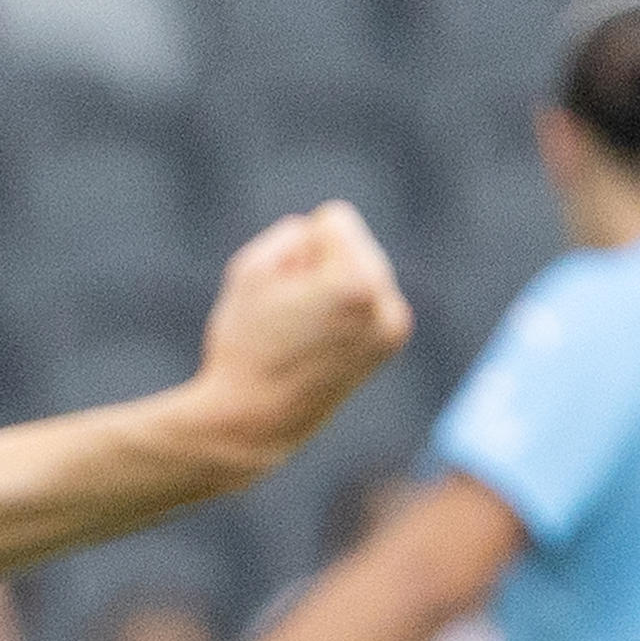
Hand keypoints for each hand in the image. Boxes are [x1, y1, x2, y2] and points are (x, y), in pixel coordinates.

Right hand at [188, 201, 411, 469]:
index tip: (283, 290)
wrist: (258, 420)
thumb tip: (325, 235)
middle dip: (320, 264)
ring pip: (361, 266)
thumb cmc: (246, 345)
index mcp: (355, 283)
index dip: (298, 248)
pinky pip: (367, 292)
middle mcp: (385, 304)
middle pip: (353, 243)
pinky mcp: (392, 341)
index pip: (334, 219)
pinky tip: (323, 336)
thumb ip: (293, 234)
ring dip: (333, 284)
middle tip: (292, 315)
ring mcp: (393, 325)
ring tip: (306, 329)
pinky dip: (345, 303)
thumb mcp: (250, 269)